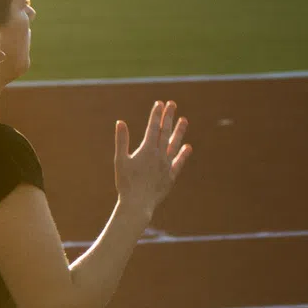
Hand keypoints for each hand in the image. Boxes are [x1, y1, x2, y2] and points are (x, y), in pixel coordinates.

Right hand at [113, 100, 191, 217]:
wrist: (138, 204)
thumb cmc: (126, 183)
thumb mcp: (120, 160)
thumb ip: (122, 140)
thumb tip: (120, 122)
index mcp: (147, 150)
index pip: (153, 127)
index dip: (156, 115)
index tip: (159, 103)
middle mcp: (159, 155)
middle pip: (165, 132)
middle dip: (168, 117)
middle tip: (172, 104)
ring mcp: (167, 165)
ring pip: (174, 144)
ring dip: (179, 131)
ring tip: (184, 120)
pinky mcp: (170, 176)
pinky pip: (179, 163)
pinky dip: (183, 154)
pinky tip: (187, 147)